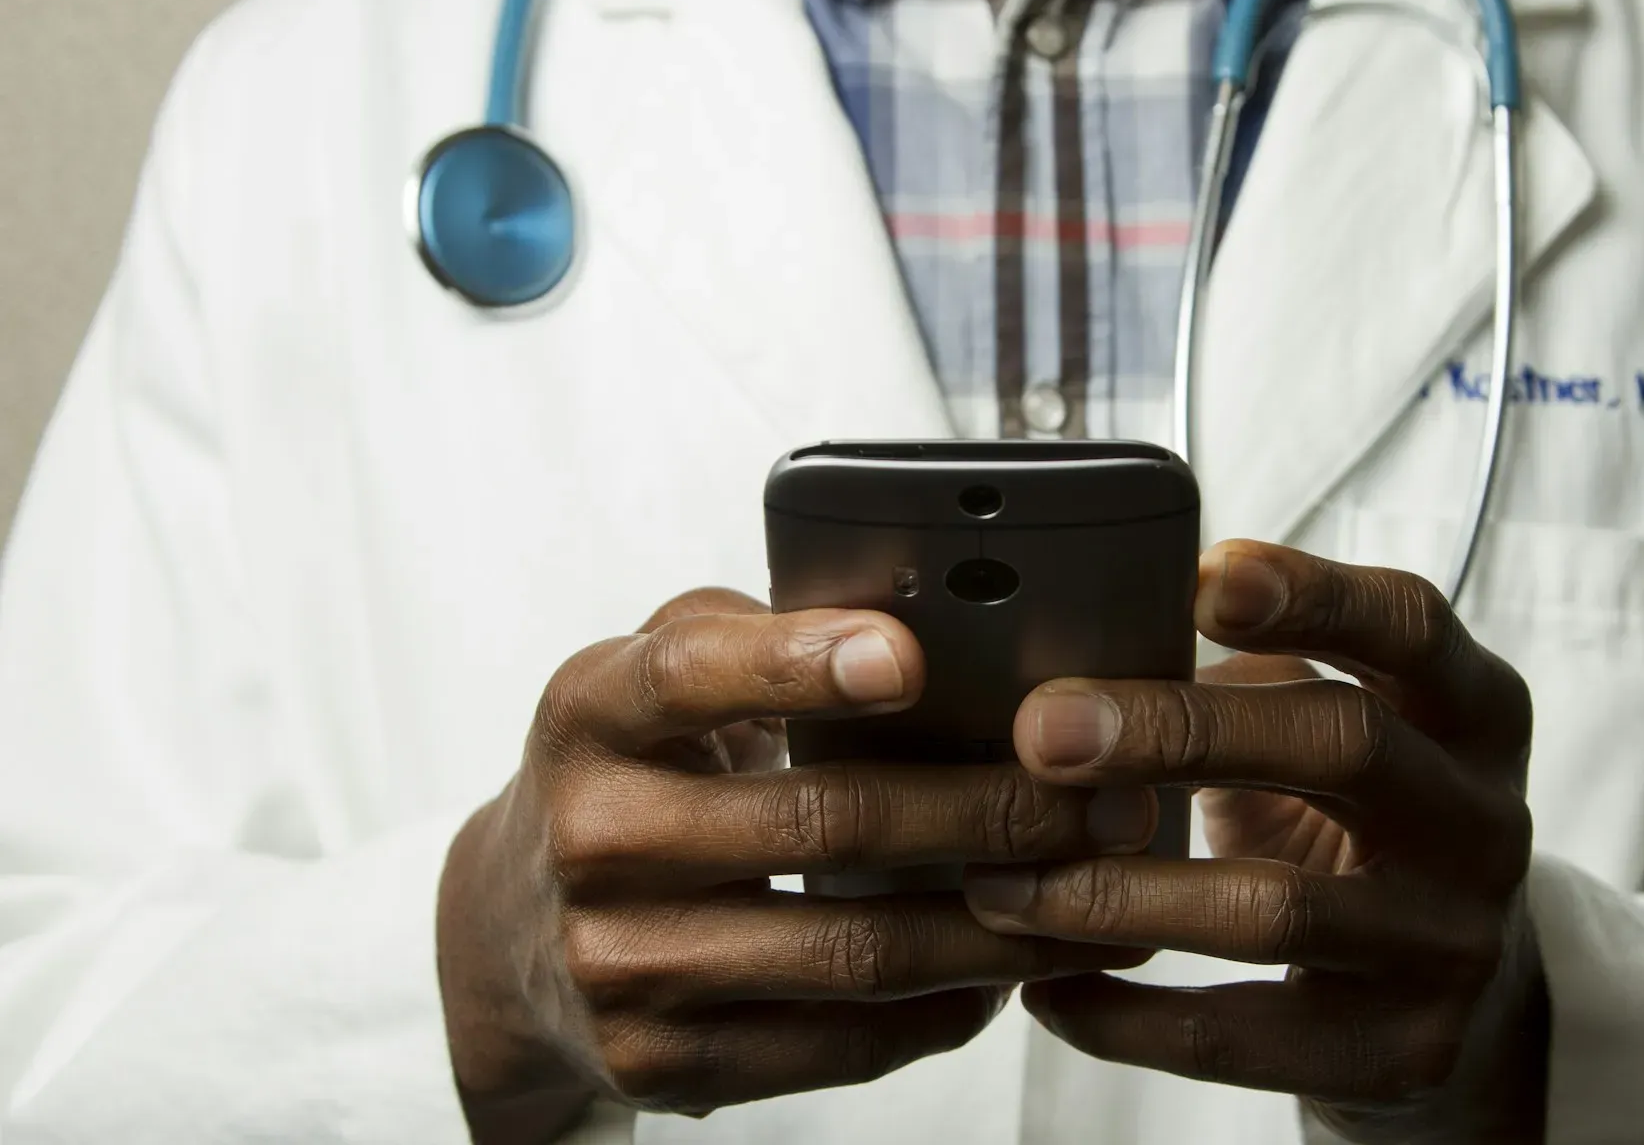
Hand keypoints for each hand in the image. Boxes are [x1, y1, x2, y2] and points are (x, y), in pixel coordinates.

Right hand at [438, 590, 1156, 1143]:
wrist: (505, 938)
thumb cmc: (624, 777)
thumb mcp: (645, 679)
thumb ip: (752, 635)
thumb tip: (916, 616)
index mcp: (591, 715)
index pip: (691, 675)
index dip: (800, 663)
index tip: (910, 655)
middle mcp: (594, 839)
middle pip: (819, 823)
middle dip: (988, 809)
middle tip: (1103, 797)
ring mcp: (622, 964)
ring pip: (852, 951)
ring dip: (999, 925)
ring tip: (1096, 892)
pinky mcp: (661, 1062)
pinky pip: (838, 1043)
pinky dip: (944, 1008)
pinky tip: (1012, 971)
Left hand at [962, 542, 1545, 1141]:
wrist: (1463, 1001)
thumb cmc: (1357, 826)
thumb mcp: (1337, 732)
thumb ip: (1250, 677)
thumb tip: (1080, 642)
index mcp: (1471, 711)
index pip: (1410, 626)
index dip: (1312, 594)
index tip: (1200, 577)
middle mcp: (1482, 821)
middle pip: (1344, 745)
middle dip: (1179, 729)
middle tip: (1043, 731)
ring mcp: (1450, 944)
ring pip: (1274, 908)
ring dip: (1116, 892)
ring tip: (1002, 883)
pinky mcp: (1402, 1052)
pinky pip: (1238, 1037)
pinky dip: (1124, 1016)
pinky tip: (1047, 988)